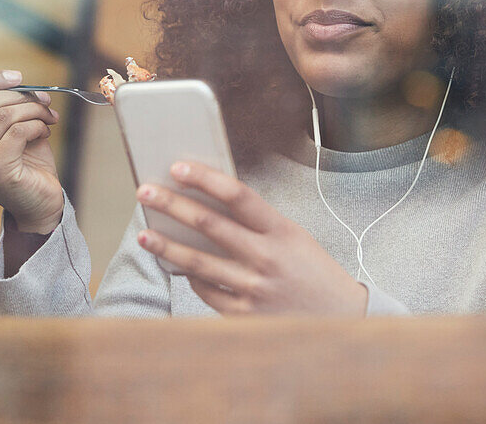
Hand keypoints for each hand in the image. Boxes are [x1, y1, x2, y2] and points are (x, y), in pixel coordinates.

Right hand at [0, 50, 63, 233]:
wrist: (41, 202)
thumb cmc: (28, 161)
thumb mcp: (12, 121)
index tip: (20, 78)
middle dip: (22, 95)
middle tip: (45, 101)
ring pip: (4, 115)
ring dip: (34, 110)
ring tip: (49, 117)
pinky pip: (17, 132)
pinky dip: (37, 125)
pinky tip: (45, 132)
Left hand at [135, 161, 368, 315]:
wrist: (341, 318)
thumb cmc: (311, 270)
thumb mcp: (293, 236)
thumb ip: (257, 222)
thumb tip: (208, 203)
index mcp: (281, 230)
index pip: (238, 195)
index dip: (205, 179)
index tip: (177, 167)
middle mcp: (266, 257)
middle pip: (209, 224)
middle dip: (171, 205)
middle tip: (144, 192)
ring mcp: (253, 288)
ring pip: (197, 262)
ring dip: (166, 246)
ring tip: (144, 234)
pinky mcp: (244, 315)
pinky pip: (205, 291)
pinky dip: (191, 277)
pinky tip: (180, 267)